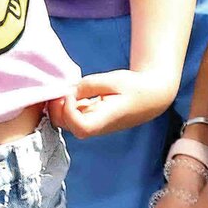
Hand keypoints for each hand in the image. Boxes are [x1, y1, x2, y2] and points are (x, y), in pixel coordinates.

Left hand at [48, 69, 175, 139]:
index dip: (69, 110)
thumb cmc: (135, 88)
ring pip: (64, 121)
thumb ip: (88, 86)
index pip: (78, 126)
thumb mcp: (113, 80)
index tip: (72, 93)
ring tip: (68, 87)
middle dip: (57, 106)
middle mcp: (95, 127)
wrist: (150, 97)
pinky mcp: (89, 120)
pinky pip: (70, 116)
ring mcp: (91, 125)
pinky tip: (72, 92)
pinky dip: (66, 104)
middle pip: (65, 125)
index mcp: (104, 120)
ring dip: (60, 105)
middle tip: (63, 87)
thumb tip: (69, 91)